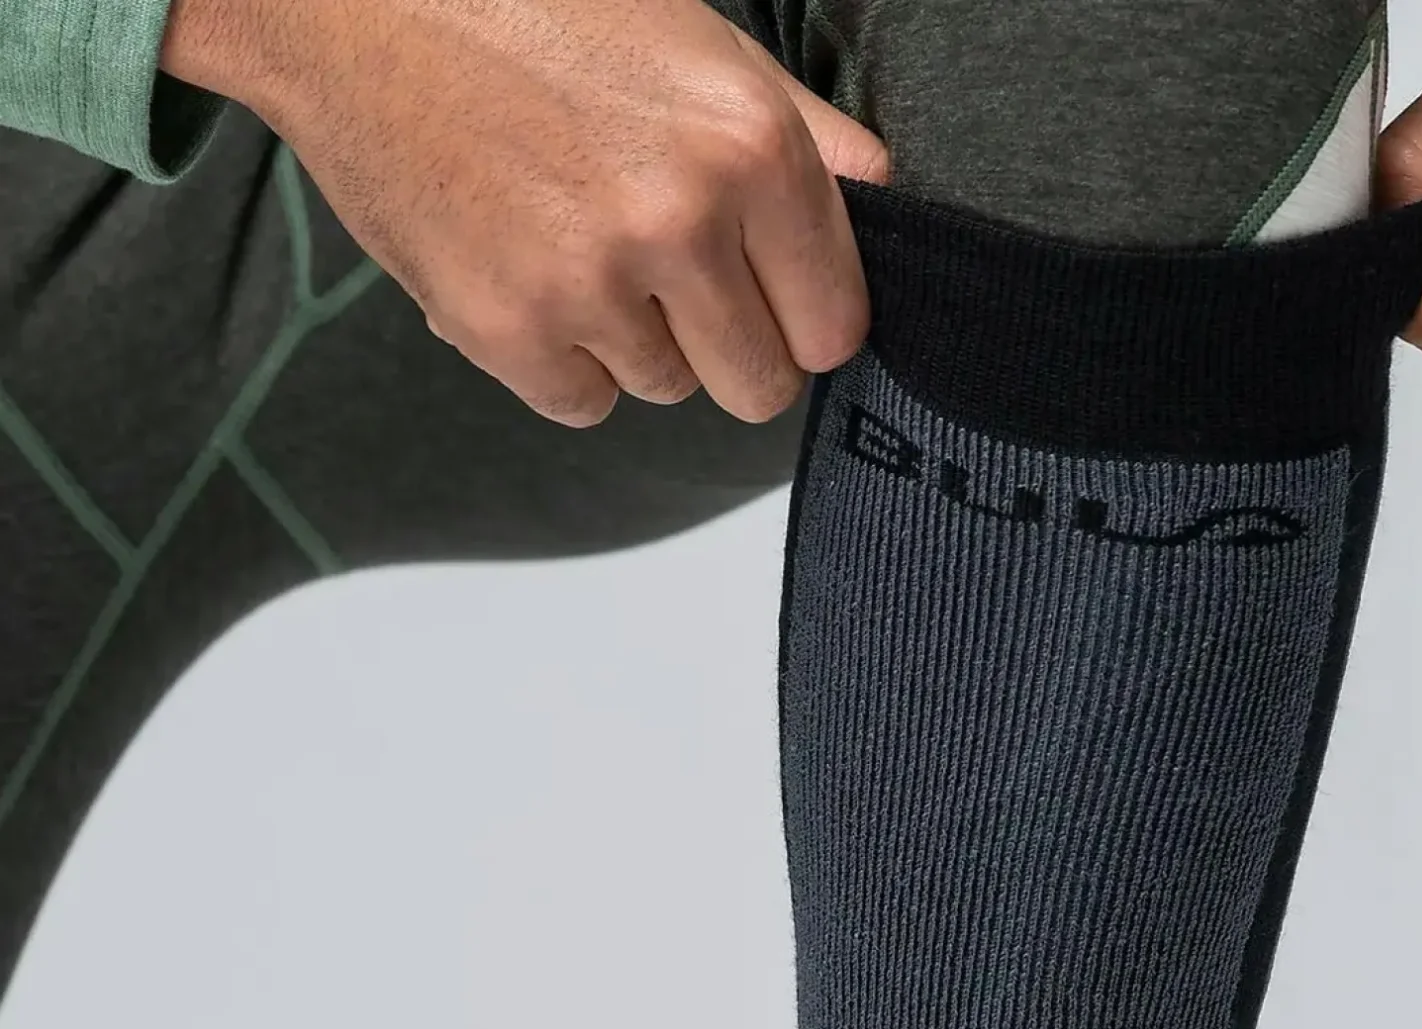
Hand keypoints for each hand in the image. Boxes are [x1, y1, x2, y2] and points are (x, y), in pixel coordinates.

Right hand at [160, 0, 889, 426]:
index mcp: (750, 143)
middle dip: (727, 345)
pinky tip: (527, 264)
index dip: (803, 318)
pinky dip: (562, 356)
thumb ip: (798, 126)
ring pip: (666, 387)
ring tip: (575, 234)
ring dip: (634, 337)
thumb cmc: (529, 0)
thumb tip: (878, 194)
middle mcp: (681, 220)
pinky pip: (583, 403)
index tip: (768, 295)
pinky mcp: (507, 330)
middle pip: (759, 384)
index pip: (835, 326)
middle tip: (670, 276)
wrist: (351, 1)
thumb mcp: (692, 36)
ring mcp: (590, 283)